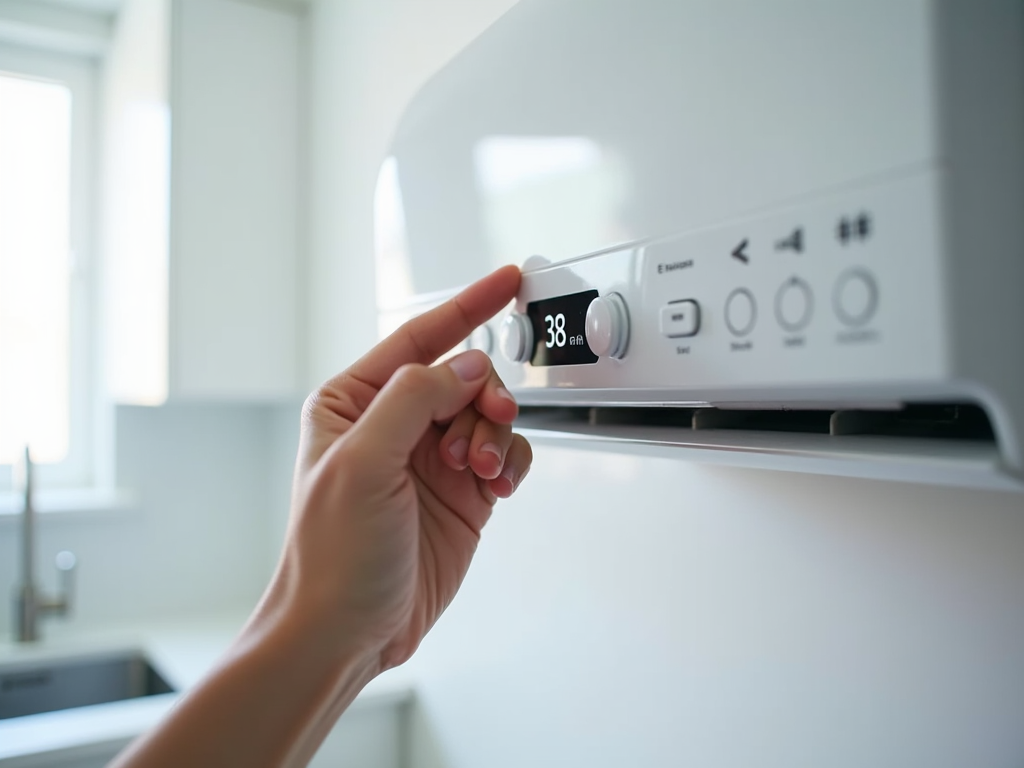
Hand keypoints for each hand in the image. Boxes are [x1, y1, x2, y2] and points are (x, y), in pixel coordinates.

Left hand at [272, 265, 531, 671]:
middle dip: (484, 396)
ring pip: (491, 415)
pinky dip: (512, 466)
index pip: (418, 339)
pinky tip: (496, 490)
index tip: (505, 280)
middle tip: (487, 423)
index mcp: (354, 403)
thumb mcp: (362, 463)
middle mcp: (395, 426)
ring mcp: (432, 460)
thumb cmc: (331, 556)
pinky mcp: (464, 495)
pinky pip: (508, 456)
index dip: (466, 306)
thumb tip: (466, 366)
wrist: (348, 630)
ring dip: (496, 437)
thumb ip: (415, 400)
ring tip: (479, 474)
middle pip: (465, 377)